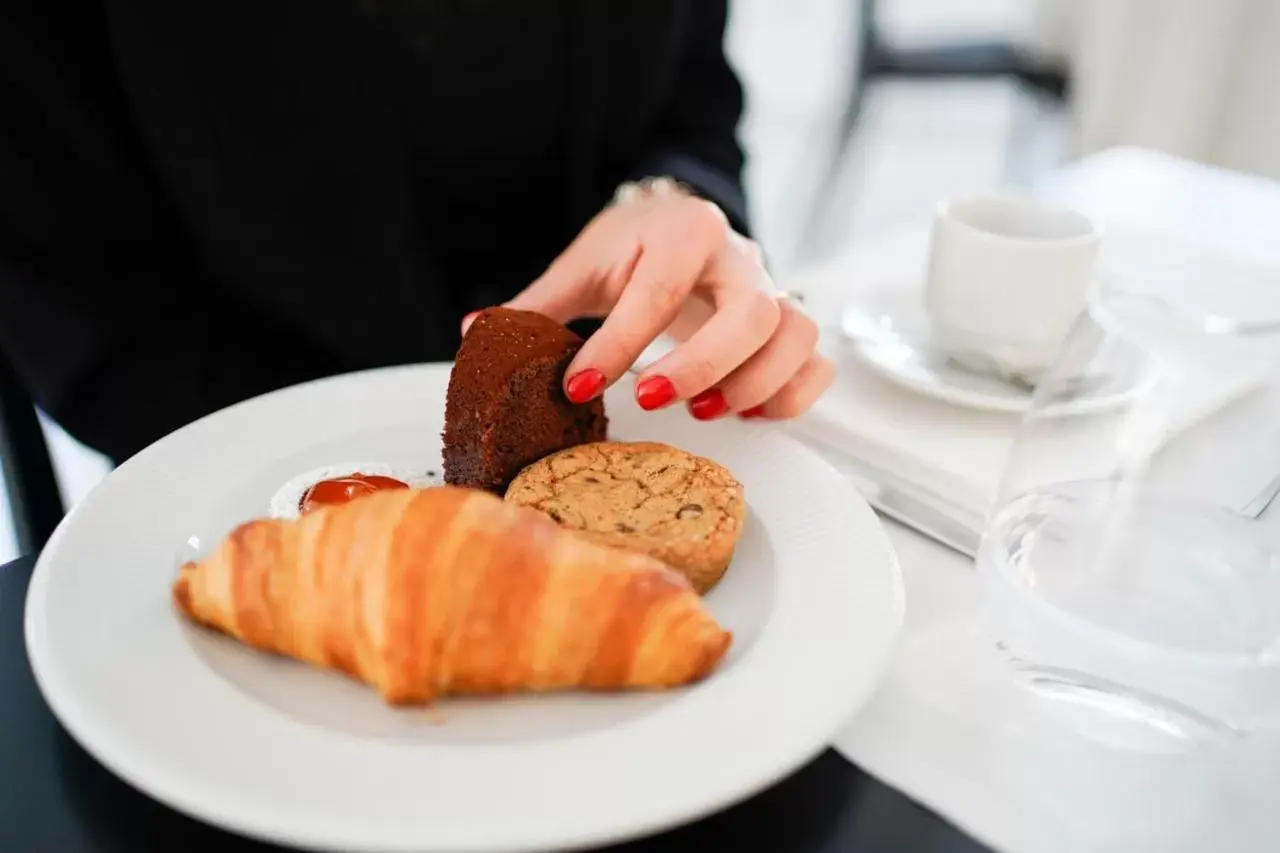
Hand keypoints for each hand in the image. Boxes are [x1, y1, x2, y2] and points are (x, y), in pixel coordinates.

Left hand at [484, 190, 832, 420]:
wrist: (681, 220)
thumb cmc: (632, 244)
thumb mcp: (584, 264)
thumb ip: (538, 304)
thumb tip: (477, 334)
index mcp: (684, 231)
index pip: (657, 291)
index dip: (618, 345)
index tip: (578, 387)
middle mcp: (739, 259)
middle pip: (753, 314)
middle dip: (702, 366)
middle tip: (651, 400)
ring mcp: (773, 290)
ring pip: (796, 336)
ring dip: (754, 385)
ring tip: (704, 411)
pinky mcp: (788, 324)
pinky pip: (815, 362)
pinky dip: (791, 396)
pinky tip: (746, 413)